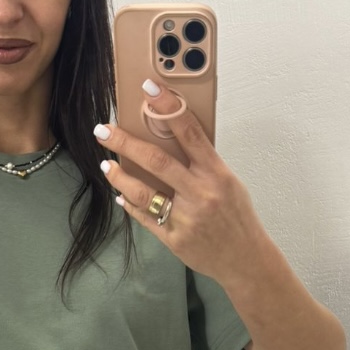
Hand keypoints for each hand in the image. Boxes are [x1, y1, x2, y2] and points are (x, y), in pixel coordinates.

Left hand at [92, 79, 267, 280]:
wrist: (246, 260)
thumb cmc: (238, 217)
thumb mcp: (229, 183)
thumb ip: (203, 164)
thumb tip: (171, 139)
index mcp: (216, 174)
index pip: (190, 132)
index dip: (168, 107)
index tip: (149, 89)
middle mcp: (200, 194)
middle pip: (156, 161)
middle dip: (125, 143)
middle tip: (103, 130)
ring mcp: (186, 218)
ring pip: (143, 192)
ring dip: (119, 176)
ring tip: (107, 164)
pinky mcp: (174, 239)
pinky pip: (145, 218)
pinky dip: (130, 204)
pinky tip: (121, 194)